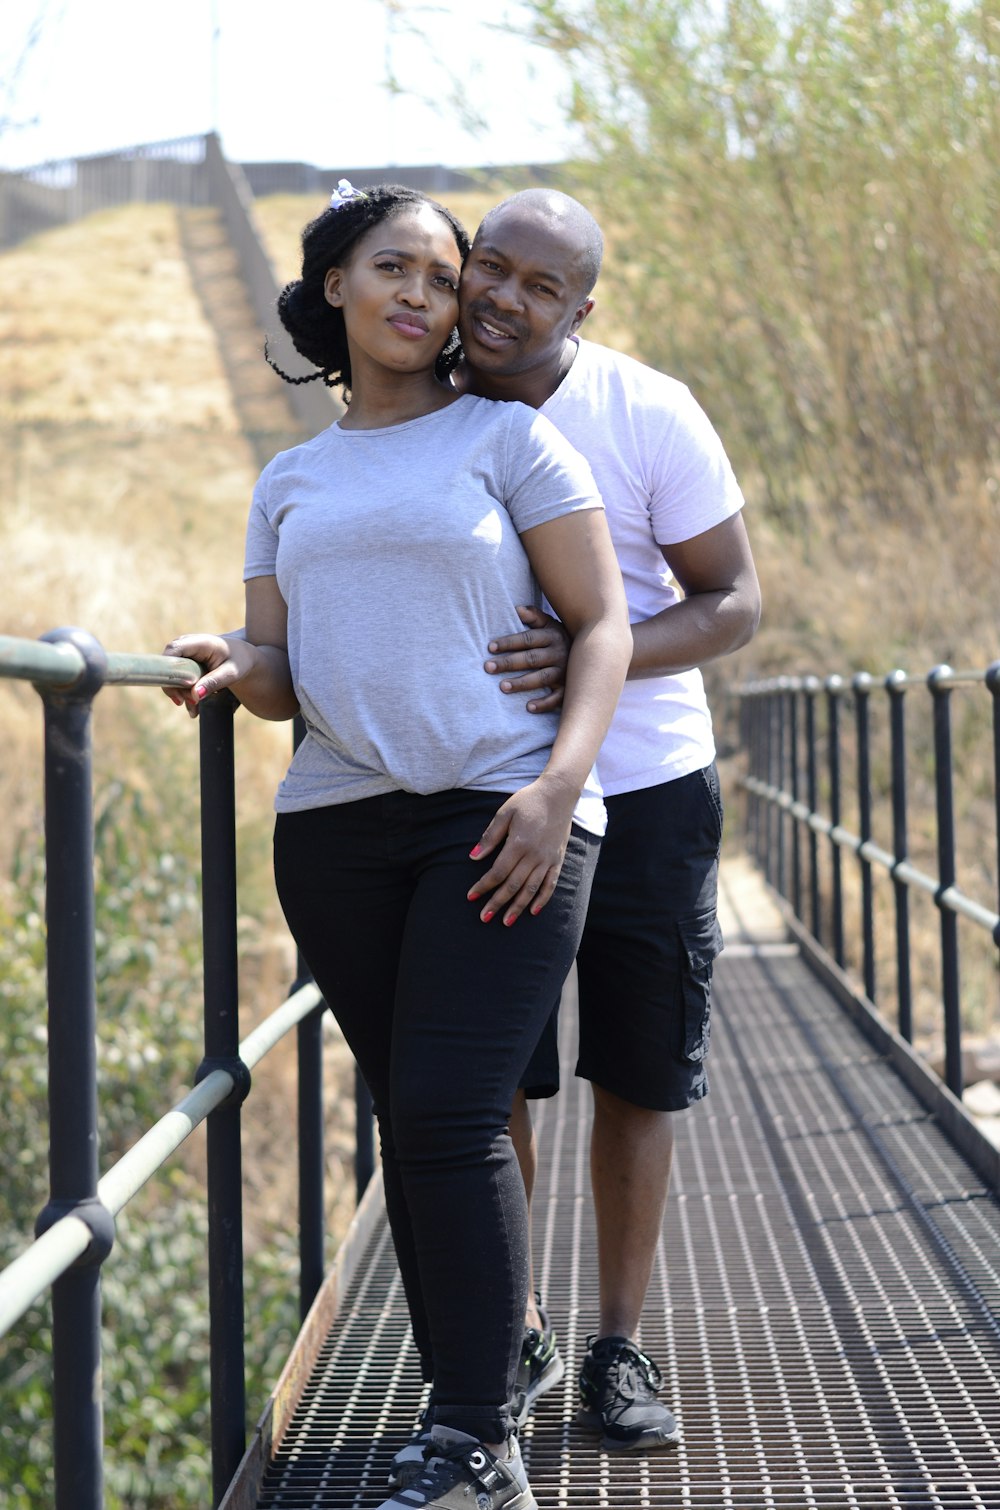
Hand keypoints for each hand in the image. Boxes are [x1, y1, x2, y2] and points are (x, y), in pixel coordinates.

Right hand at [161, 633, 255, 717]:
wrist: (245, 659)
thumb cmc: (240, 662)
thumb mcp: (231, 673)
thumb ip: (213, 682)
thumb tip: (195, 695)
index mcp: (200, 642)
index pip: (173, 650)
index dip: (169, 669)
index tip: (177, 691)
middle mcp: (188, 644)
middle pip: (169, 664)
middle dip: (174, 686)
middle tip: (187, 702)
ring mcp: (185, 653)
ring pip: (172, 673)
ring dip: (180, 692)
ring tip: (194, 708)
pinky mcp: (186, 663)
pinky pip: (178, 678)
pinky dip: (185, 692)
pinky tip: (195, 708)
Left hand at [465, 775, 578, 925]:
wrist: (558, 794)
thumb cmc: (528, 801)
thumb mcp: (504, 813)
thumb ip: (490, 837)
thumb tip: (473, 857)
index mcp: (519, 843)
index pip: (498, 872)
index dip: (484, 886)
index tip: (471, 897)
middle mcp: (534, 855)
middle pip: (513, 885)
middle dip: (497, 903)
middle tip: (484, 918)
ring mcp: (548, 859)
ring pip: (531, 889)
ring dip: (517, 907)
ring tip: (505, 922)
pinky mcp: (557, 860)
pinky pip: (550, 884)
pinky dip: (542, 899)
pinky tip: (532, 911)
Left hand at [484, 605, 568, 712]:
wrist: (596, 655)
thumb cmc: (563, 639)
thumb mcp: (552, 625)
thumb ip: (535, 616)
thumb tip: (517, 609)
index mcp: (553, 636)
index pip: (528, 639)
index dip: (509, 642)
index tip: (490, 647)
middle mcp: (559, 654)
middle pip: (531, 658)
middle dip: (509, 662)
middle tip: (488, 667)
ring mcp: (565, 672)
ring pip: (542, 678)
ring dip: (522, 683)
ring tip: (502, 686)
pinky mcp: (570, 689)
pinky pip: (558, 698)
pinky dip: (544, 704)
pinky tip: (528, 707)